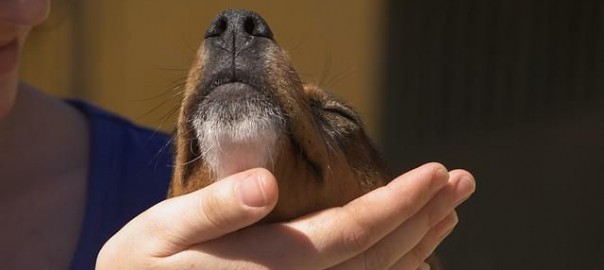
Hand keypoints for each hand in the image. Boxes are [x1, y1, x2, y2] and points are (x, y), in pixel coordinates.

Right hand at [96, 163, 474, 269]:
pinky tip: (415, 260)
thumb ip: (211, 213)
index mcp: (271, 266)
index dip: (401, 203)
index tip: (440, 173)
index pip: (354, 232)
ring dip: (419, 243)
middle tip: (462, 182)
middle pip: (379, 255)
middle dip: (425, 216)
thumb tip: (264, 187)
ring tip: (450, 211)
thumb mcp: (156, 236)